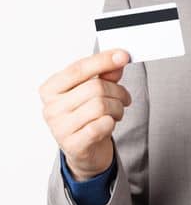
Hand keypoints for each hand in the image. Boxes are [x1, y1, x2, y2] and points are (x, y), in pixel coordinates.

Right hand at [40, 48, 133, 181]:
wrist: (84, 149)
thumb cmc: (86, 117)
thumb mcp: (94, 92)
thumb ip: (105, 74)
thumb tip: (118, 59)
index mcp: (51, 89)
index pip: (78, 69)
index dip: (103, 60)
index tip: (123, 56)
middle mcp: (51, 107)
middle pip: (95, 87)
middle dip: (118, 91)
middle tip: (124, 98)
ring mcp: (59, 127)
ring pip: (101, 105)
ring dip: (118, 108)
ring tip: (116, 113)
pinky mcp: (73, 144)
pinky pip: (101, 125)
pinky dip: (112, 122)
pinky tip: (108, 124)